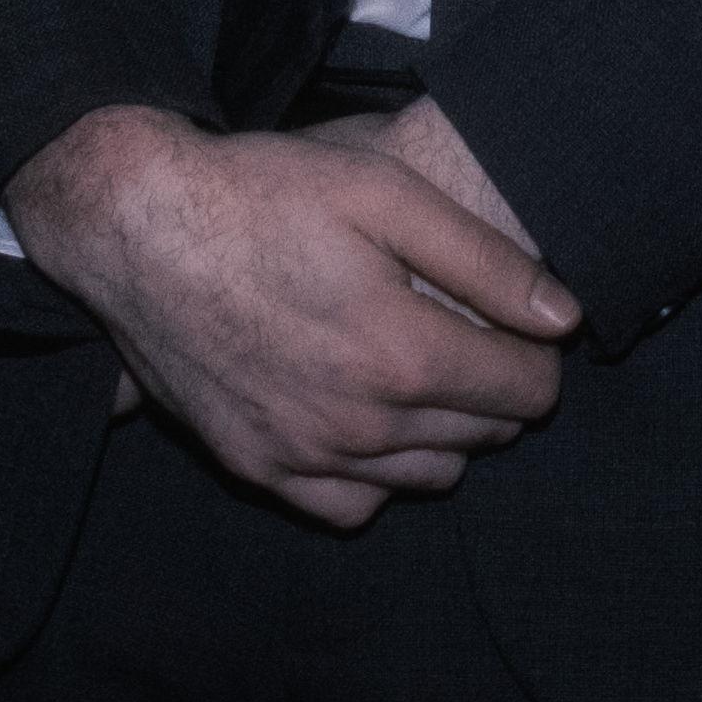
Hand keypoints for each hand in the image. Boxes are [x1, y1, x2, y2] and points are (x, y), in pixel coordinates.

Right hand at [11, 104, 579, 531]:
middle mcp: (358, 424)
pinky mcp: (255, 466)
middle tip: (479, 338)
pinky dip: (379, 475)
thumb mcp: (389, 194)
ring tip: (430, 374)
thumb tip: (564, 318)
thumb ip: (487, 261)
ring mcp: (302, 455)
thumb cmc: (266, 195)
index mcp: (402, 355)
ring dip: (447, 434)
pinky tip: (374, 423)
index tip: (526, 326)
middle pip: (481, 436)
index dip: (540, 357)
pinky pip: (349, 507)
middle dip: (497, 391)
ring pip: (424, 477)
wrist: (138, 230)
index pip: (525, 391)